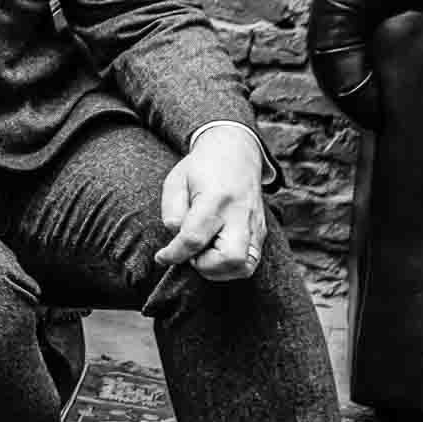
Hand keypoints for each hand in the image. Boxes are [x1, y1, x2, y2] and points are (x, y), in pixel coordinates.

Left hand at [156, 126, 269, 281]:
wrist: (236, 151)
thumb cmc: (200, 168)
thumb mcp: (176, 181)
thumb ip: (172, 211)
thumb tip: (177, 237)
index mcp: (215, 199)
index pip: (194, 238)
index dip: (174, 254)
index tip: (162, 257)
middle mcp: (240, 213)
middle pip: (229, 257)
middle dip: (204, 265)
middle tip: (191, 253)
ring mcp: (254, 224)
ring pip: (245, 266)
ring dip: (219, 270)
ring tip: (203, 254)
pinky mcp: (261, 231)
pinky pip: (250, 262)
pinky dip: (230, 267)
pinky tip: (215, 253)